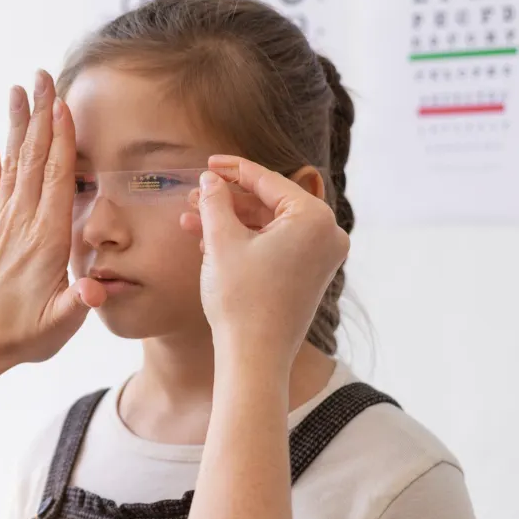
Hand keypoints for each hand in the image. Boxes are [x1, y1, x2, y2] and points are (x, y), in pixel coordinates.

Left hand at [0, 71, 106, 367]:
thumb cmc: (23, 335)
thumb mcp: (60, 324)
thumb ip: (80, 301)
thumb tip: (97, 287)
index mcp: (46, 239)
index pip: (55, 179)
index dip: (60, 140)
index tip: (62, 104)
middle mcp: (20, 222)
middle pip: (33, 158)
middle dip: (40, 115)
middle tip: (42, 76)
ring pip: (12, 163)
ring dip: (18, 124)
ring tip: (19, 89)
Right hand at [182, 156, 348, 366]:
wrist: (254, 355)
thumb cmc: (241, 299)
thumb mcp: (221, 241)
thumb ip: (215, 202)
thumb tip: (210, 180)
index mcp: (314, 218)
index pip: (268, 181)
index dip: (233, 170)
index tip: (209, 163)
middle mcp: (327, 234)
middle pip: (269, 203)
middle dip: (227, 200)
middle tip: (194, 195)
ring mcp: (321, 257)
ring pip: (269, 226)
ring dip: (230, 222)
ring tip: (191, 220)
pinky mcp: (309, 275)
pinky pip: (275, 245)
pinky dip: (245, 241)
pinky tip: (208, 242)